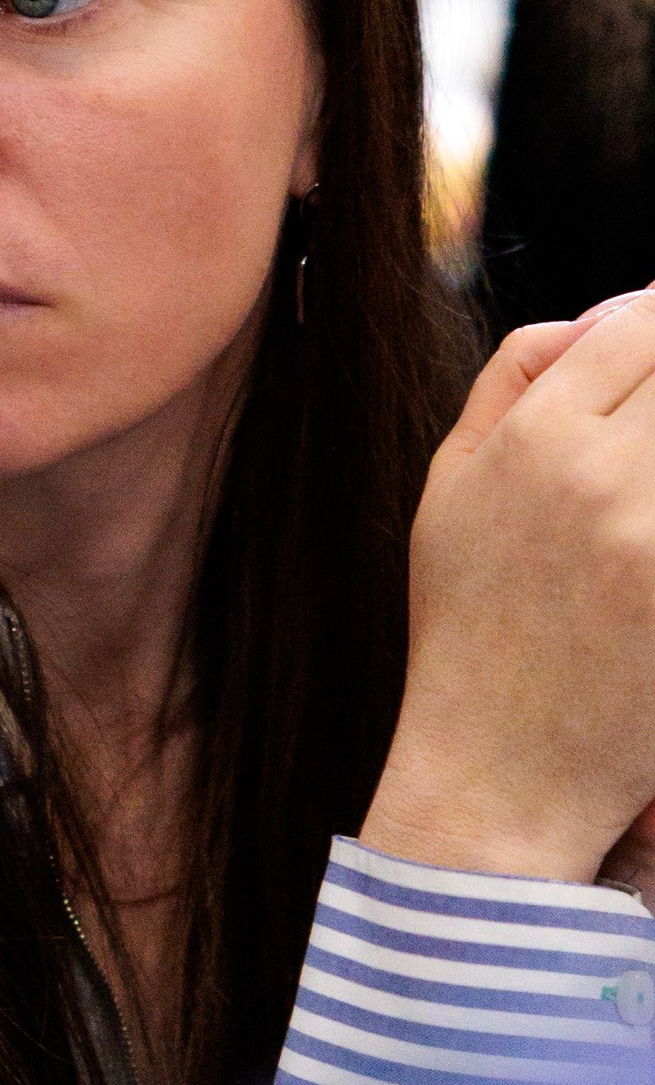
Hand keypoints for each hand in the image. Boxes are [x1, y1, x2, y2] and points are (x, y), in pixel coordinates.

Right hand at [364, 294, 654, 884]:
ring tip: (647, 489)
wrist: (498, 771)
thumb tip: (606, 313)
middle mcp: (604, 478)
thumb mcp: (449, 485)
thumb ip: (514, 378)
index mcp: (535, 440)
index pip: (641, 324)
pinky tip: (651, 544)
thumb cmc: (470, 625)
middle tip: (649, 440)